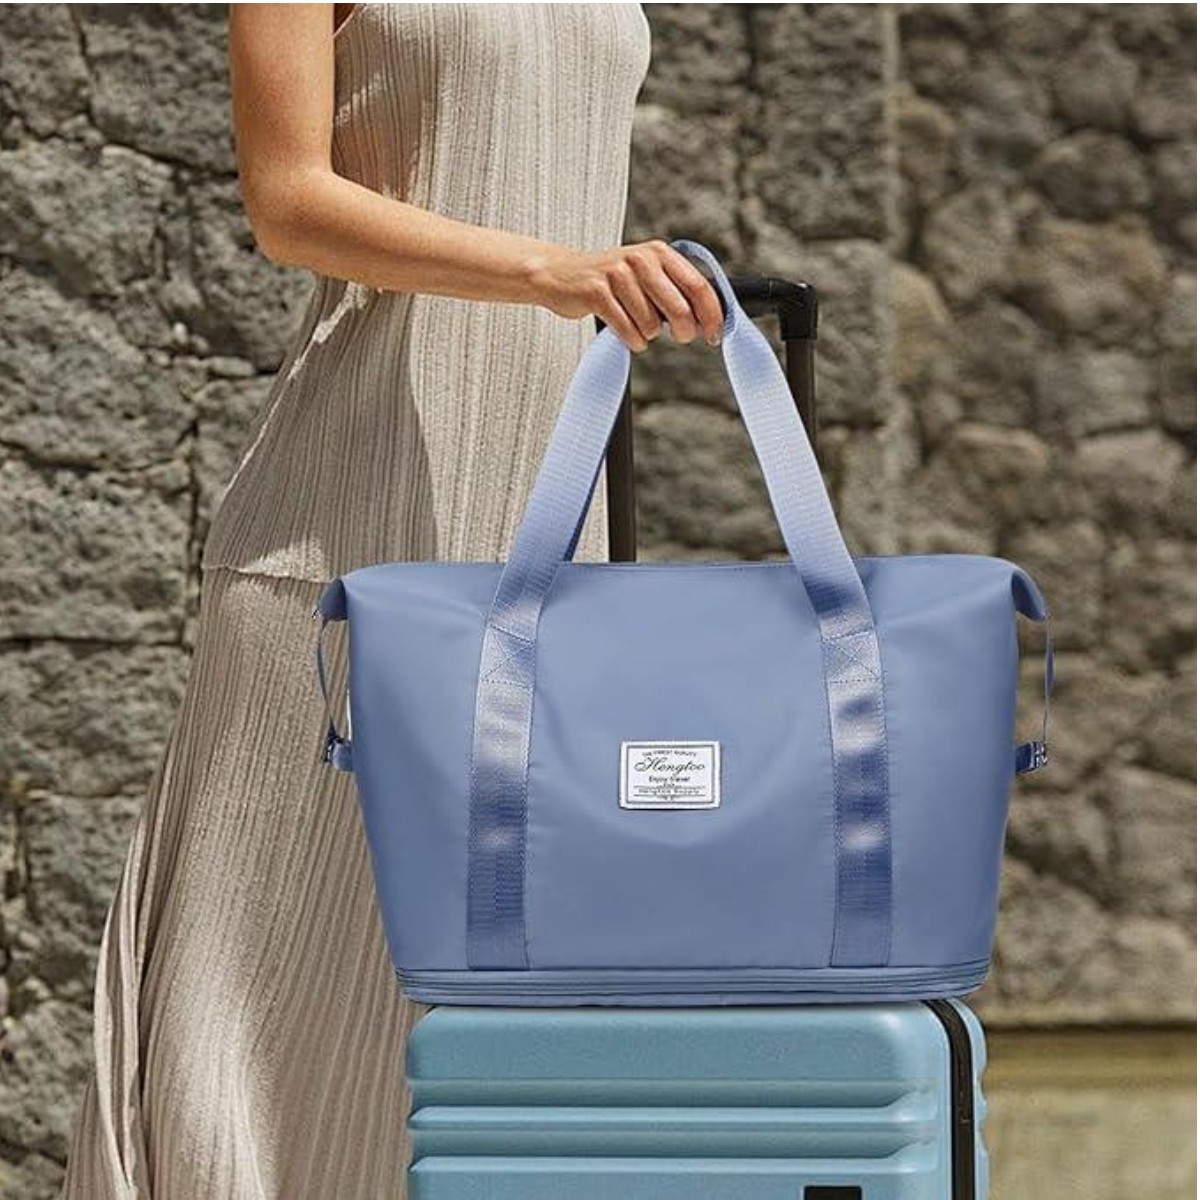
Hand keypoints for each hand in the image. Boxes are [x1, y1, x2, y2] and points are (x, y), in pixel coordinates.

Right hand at [526, 239, 725, 352]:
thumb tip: (707, 320)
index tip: (715, 334)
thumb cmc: (609, 280)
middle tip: (680, 336)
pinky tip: (625, 333)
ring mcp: (618, 275)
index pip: (698, 286)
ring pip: (651, 325)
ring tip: (635, 324)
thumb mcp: (645, 275)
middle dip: (684, 332)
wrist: (560, 274)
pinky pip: (627, 331)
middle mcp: (641, 259)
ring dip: (647, 335)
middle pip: (679, 310)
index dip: (712, 314)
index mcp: (659, 253)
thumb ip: (674, 291)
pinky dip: (631, 341)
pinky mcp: (597, 293)